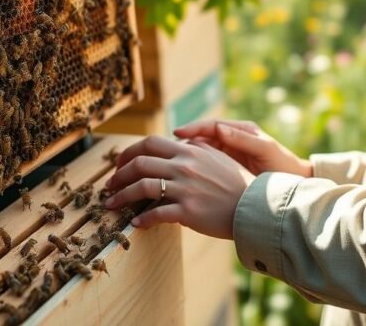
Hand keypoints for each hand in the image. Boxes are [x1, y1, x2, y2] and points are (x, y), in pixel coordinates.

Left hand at [103, 135, 249, 238]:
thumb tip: (180, 141)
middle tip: (109, 185)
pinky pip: (156, 214)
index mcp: (189, 151)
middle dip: (118, 175)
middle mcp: (184, 166)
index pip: (149, 144)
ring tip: (111, 204)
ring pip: (142, 187)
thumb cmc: (237, 184)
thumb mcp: (218, 156)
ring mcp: (185, 188)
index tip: (119, 165)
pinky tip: (135, 223)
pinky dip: (142, 218)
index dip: (128, 153)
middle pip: (139, 163)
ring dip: (121, 196)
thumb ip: (197, 148)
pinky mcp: (188, 211)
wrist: (256, 207)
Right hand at [173, 119, 312, 176]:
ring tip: (168, 163)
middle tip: (166, 149)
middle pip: (201, 137)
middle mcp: (231, 139)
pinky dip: (192, 169)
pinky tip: (181, 176)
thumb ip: (243, 139)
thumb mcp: (265, 150)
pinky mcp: (225, 169)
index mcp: (241, 130)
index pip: (211, 125)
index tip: (178, 133)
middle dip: (183, 141)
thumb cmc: (283, 166)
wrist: (292, 188)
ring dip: (184, 156)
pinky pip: (204, 166)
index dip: (193, 128)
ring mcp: (228, 154)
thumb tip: (219, 129)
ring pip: (199, 152)